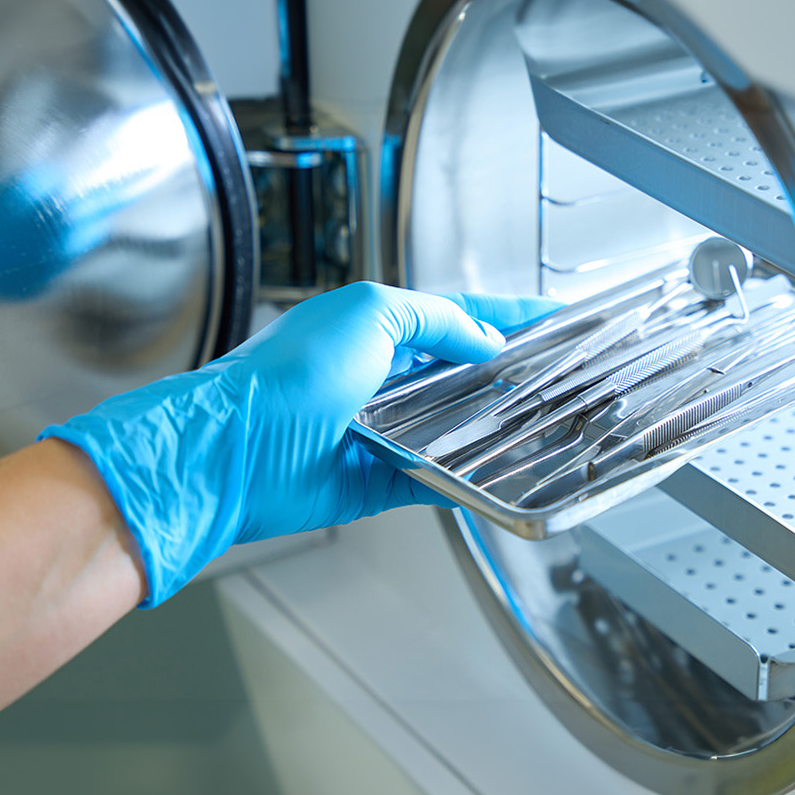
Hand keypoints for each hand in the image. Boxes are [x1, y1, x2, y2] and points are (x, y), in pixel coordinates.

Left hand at [41, 282, 558, 605]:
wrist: (233, 453)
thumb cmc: (282, 376)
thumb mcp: (370, 312)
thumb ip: (436, 318)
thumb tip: (483, 341)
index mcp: (375, 325)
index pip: (458, 315)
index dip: (508, 318)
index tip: (556, 319)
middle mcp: (378, 377)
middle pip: (460, 375)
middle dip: (507, 377)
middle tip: (561, 380)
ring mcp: (378, 430)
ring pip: (453, 430)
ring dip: (491, 430)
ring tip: (543, 427)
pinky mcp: (376, 482)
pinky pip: (436, 482)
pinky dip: (466, 482)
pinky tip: (500, 477)